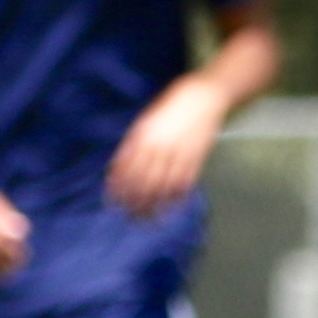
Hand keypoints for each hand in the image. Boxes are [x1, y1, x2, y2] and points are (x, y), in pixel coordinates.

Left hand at [105, 73, 233, 216]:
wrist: (204, 97)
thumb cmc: (170, 106)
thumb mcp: (145, 121)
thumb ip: (132, 143)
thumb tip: (117, 166)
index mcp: (143, 137)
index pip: (126, 169)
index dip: (119, 188)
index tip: (113, 202)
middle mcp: (159, 148)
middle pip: (143, 182)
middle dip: (135, 203)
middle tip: (130, 217)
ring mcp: (179, 154)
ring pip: (163, 187)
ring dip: (154, 206)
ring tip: (148, 220)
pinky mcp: (196, 158)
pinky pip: (184, 183)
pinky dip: (176, 198)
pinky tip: (170, 208)